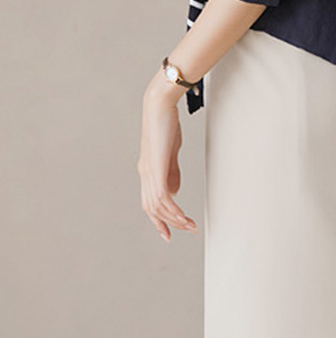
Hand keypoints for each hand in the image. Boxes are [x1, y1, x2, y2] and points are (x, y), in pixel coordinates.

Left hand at [138, 80, 197, 241]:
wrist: (159, 105)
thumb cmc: (165, 122)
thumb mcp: (170, 151)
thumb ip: (171, 171)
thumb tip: (174, 191)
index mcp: (147, 170)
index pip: (150, 202)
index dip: (159, 220)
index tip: (170, 232)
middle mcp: (145, 174)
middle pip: (152, 209)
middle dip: (169, 223)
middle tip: (187, 229)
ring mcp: (149, 172)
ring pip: (158, 207)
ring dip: (175, 218)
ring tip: (190, 224)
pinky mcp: (155, 169)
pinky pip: (162, 197)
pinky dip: (172, 209)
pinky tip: (182, 215)